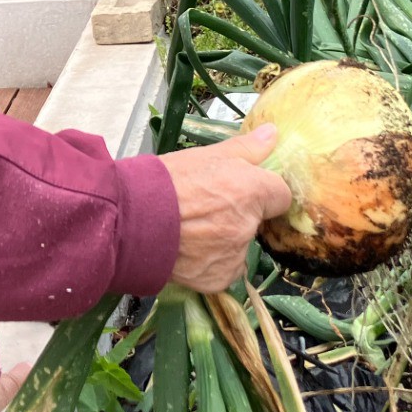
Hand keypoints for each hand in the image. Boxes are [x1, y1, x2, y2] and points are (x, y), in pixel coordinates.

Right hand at [160, 123, 291, 291]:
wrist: (130, 221)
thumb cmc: (165, 182)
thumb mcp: (205, 156)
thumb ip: (246, 148)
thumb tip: (274, 134)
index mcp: (251, 190)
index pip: (281, 195)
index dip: (262, 192)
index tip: (241, 191)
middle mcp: (248, 224)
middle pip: (256, 221)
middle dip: (238, 215)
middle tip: (205, 209)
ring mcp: (234, 255)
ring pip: (239, 246)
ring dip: (223, 240)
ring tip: (191, 230)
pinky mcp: (219, 278)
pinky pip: (224, 269)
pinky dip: (211, 263)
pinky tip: (188, 250)